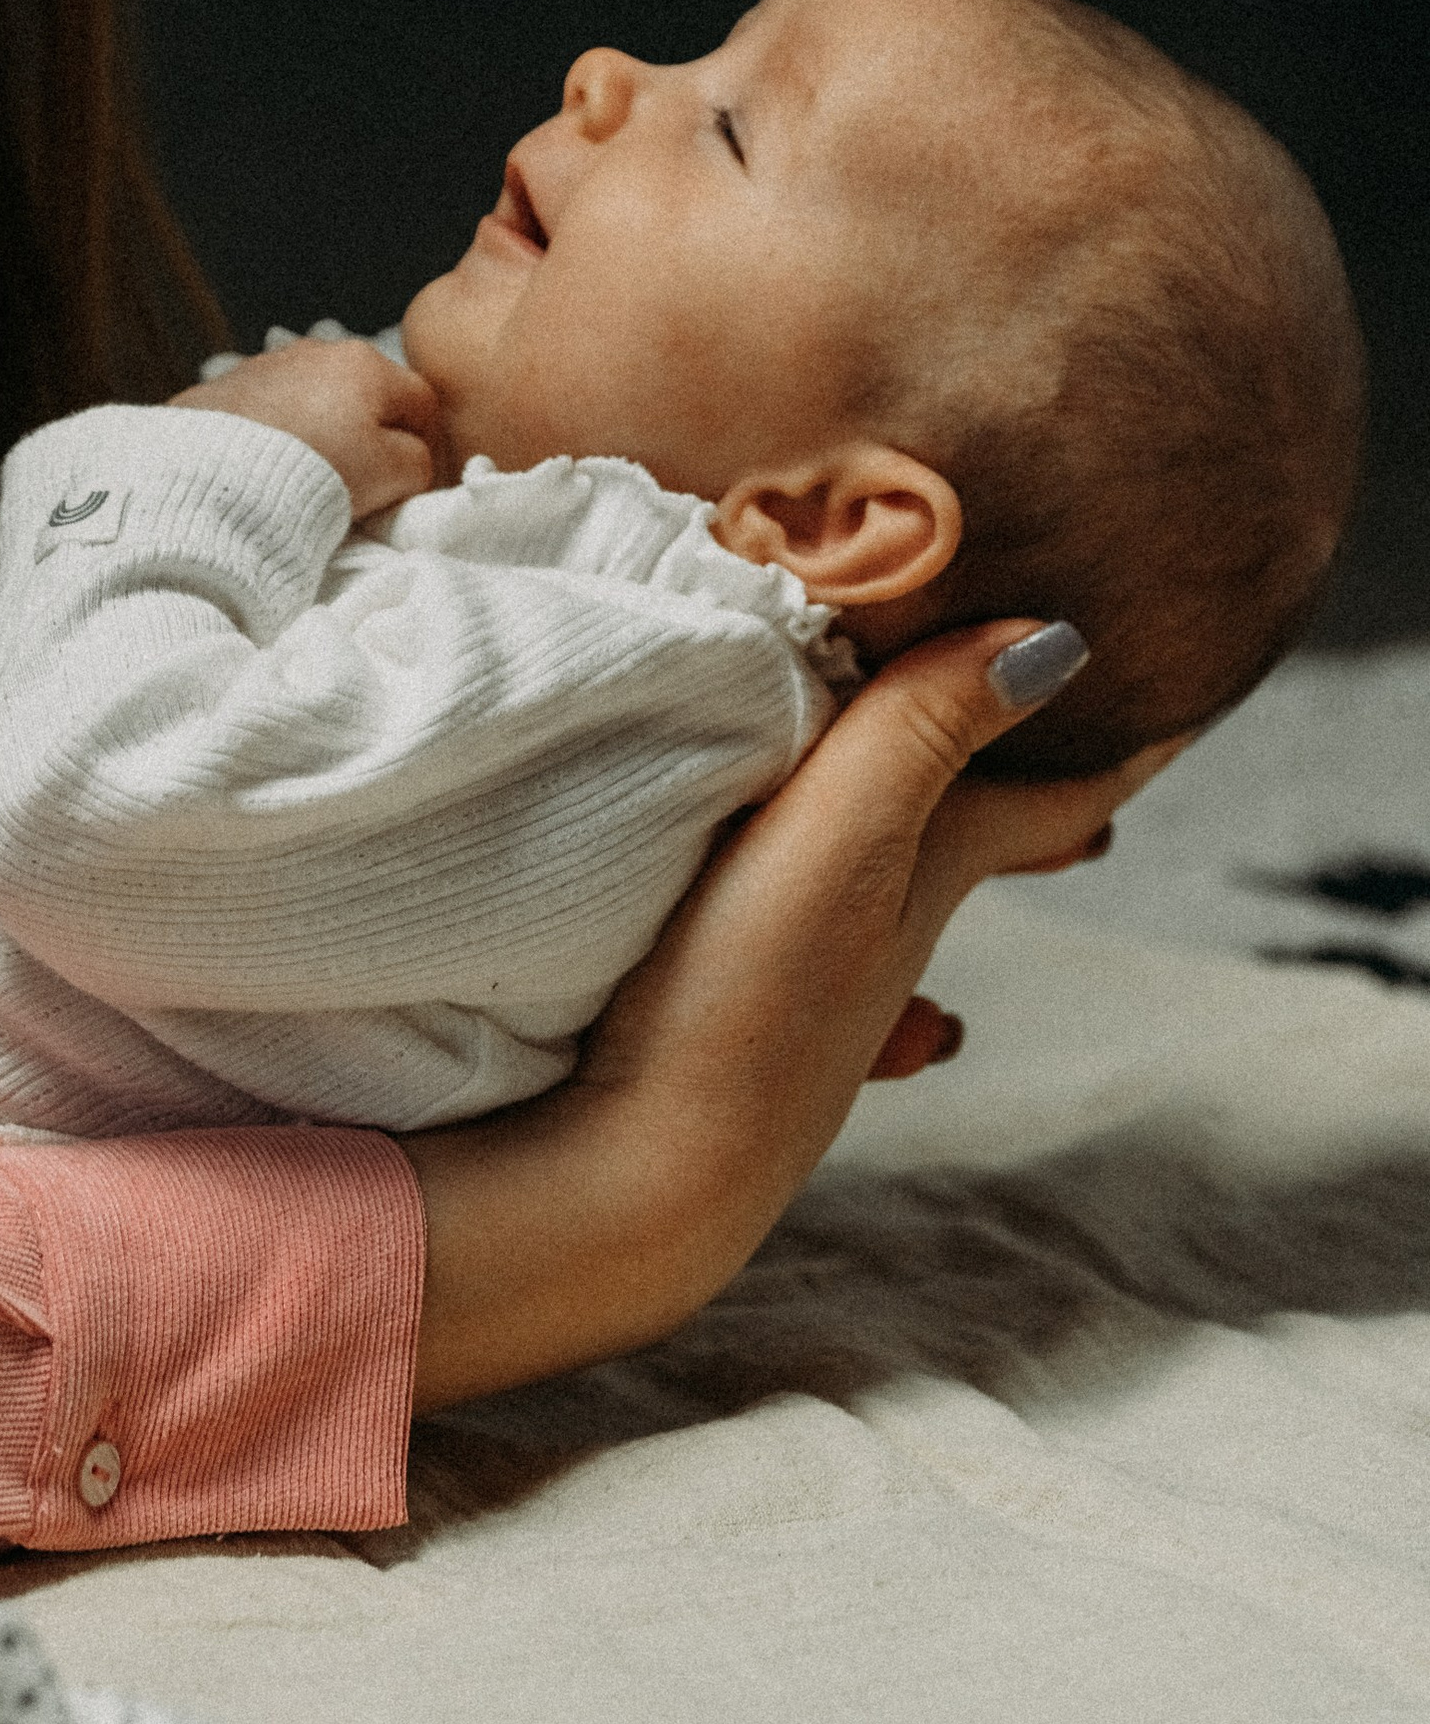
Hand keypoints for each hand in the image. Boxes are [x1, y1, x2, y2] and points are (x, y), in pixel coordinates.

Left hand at [173, 336, 439, 517]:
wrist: (217, 473)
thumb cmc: (316, 468)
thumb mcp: (393, 474)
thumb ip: (418, 463)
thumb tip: (411, 461)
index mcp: (366, 362)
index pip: (420, 403)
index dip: (428, 447)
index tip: (416, 484)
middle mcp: (317, 350)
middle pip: (366, 397)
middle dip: (372, 437)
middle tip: (366, 485)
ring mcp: (268, 364)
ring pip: (316, 401)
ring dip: (324, 433)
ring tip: (312, 477)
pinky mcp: (226, 386)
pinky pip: (272, 411)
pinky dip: (280, 435)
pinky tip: (271, 466)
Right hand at [403, 617, 1182, 1408]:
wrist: (646, 1176)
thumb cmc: (745, 999)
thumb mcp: (840, 837)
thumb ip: (926, 729)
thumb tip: (1061, 642)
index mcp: (924, 873)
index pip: (1039, 799)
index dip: (1104, 755)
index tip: (1173, 707)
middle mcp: (890, 935)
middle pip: (978, 842)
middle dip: (1026, 795)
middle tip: (1089, 766)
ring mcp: (824, 997)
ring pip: (903, 901)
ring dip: (936, 856)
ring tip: (973, 841)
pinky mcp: (748, 1032)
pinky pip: (825, 965)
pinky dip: (845, 938)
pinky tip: (867, 998)